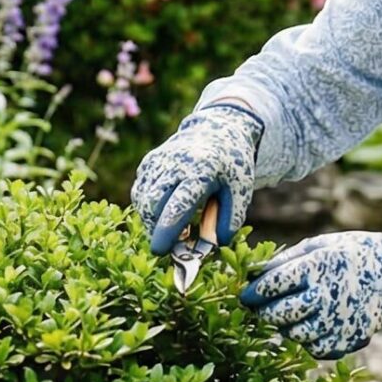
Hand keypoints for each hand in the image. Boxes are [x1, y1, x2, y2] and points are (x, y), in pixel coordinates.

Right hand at [131, 104, 262, 254]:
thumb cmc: (230, 165)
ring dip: (152, 220)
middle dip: (156, 229)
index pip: (178, 205)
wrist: (217, 131)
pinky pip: (140, 193)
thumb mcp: (241, 191)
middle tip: (173, 243)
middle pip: (152, 204)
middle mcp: (174, 164)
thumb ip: (230, 220)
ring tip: (175, 223)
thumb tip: (215, 244)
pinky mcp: (148, 163)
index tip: (161, 251)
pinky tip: (167, 207)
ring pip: (142, 200)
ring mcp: (157, 161)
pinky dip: (149, 208)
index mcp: (201, 171)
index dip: (167, 231)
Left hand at [240, 226, 381, 359]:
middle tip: (259, 307)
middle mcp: (326, 295)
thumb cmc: (353, 255)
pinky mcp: (346, 339)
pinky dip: (307, 339)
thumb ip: (287, 259)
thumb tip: (253, 273)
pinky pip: (314, 348)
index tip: (245, 293)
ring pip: (293, 334)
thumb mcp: (321, 245)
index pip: (272, 284)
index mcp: (317, 266)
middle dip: (263, 311)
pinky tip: (311, 324)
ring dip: (284, 326)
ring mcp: (337, 320)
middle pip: (278, 313)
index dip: (253, 291)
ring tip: (287, 314)